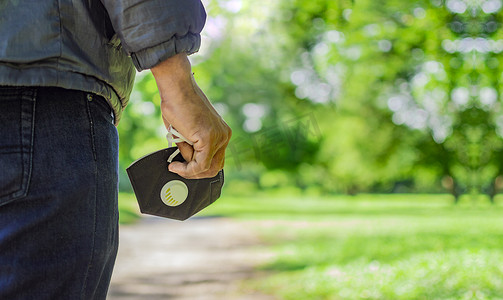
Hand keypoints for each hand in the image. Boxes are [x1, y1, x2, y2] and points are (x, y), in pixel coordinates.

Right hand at [151, 53, 231, 178]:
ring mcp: (218, 137)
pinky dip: (186, 169)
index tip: (182, 167)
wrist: (176, 87)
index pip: (215, 160)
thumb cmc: (178, 104)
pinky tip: (175, 165)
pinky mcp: (209, 139)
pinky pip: (199, 165)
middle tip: (179, 169)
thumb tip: (187, 163)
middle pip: (215, 167)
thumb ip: (191, 148)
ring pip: (206, 168)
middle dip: (194, 173)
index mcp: (221, 132)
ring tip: (175, 163)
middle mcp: (223, 135)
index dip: (198, 168)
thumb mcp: (187, 132)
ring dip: (188, 170)